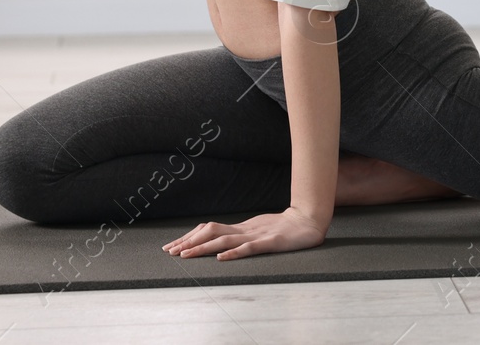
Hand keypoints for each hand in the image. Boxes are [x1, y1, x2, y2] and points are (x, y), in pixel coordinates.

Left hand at [161, 206, 326, 260]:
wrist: (309, 221)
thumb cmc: (285, 229)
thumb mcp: (259, 231)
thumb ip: (243, 236)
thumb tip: (221, 244)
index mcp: (241, 228)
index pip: (210, 230)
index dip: (190, 237)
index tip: (173, 246)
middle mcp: (244, 230)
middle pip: (211, 232)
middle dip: (189, 242)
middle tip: (170, 252)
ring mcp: (257, 235)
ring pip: (225, 240)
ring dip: (204, 248)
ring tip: (186, 255)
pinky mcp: (270, 243)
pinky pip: (249, 248)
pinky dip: (234, 253)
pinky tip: (222, 259)